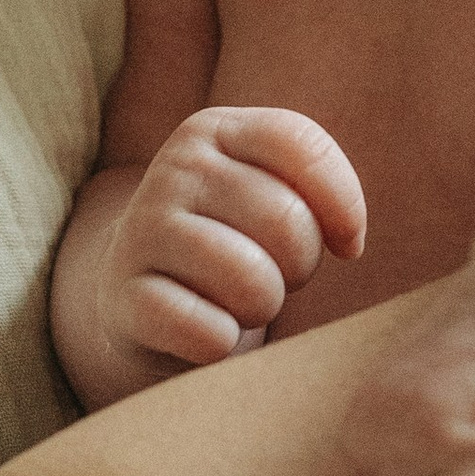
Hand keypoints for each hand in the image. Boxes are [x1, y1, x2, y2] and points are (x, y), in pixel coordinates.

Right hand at [101, 108, 365, 367]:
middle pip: (288, 222)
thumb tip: (349, 242)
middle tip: (273, 273)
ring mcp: (142, 231)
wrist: (140, 294)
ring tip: (239, 301)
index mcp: (213, 130)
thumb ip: (318, 189)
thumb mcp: (267, 193)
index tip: (344, 244)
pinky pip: (209, 333)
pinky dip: (223, 344)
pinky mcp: (125, 298)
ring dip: (262, 307)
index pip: (301, 144)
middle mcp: (175, 169)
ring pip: (254, 282)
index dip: (344, 204)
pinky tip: (206, 332)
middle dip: (300, 266)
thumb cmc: (232, 241)